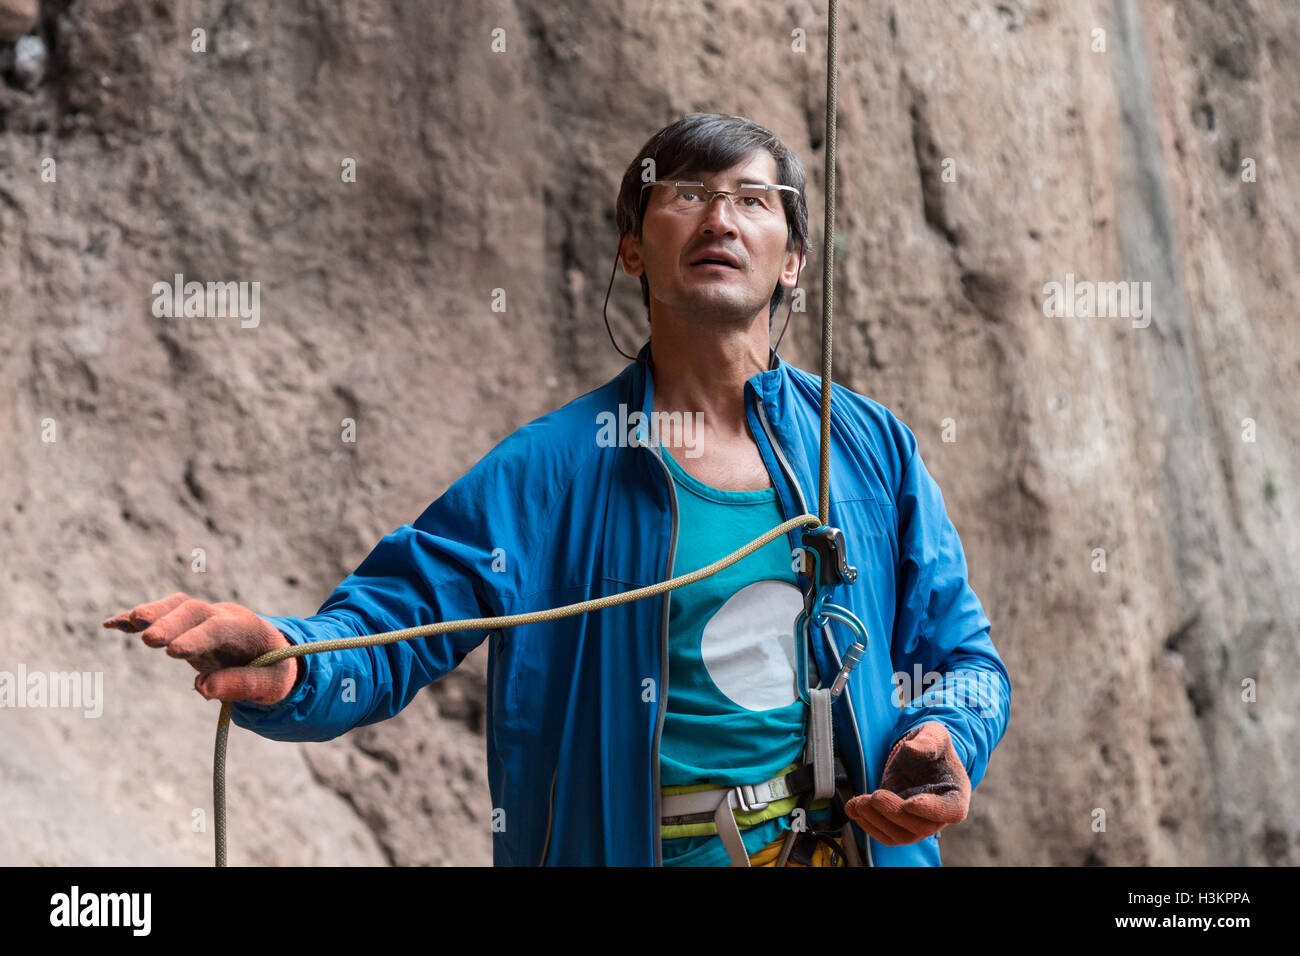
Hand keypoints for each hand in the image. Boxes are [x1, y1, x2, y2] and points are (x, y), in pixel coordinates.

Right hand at [104, 592, 301, 704]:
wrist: (274, 652)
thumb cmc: (275, 669)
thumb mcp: (273, 684)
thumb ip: (242, 685)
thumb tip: (201, 688)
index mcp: (248, 629)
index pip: (221, 628)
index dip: (198, 638)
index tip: (174, 652)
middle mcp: (223, 617)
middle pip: (194, 611)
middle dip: (172, 623)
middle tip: (150, 641)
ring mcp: (203, 618)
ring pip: (177, 606)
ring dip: (152, 613)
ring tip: (128, 622)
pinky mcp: (186, 626)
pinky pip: (161, 616)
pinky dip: (137, 619)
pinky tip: (111, 624)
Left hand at [844, 721, 970, 845]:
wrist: (918, 754)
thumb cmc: (932, 746)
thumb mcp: (934, 734)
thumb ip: (929, 740)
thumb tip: (912, 749)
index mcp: (955, 795)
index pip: (951, 811)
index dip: (932, 810)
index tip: (910, 803)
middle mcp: (938, 815)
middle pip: (922, 827)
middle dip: (895, 813)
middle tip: (876, 796)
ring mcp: (918, 822)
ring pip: (900, 835)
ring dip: (877, 821)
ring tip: (859, 802)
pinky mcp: (898, 824)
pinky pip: (885, 834)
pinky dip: (868, 824)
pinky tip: (854, 808)